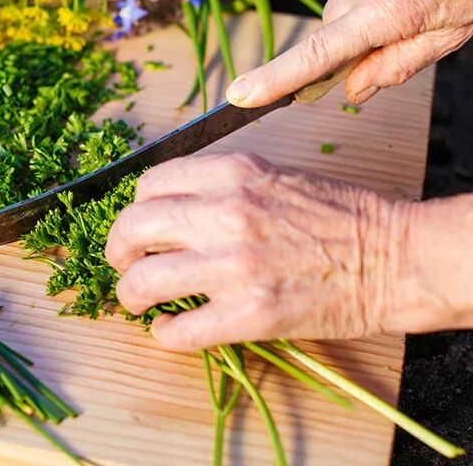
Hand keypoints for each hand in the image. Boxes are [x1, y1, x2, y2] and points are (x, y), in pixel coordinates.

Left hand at [105, 154, 472, 350]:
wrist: (390, 257)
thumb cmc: (336, 215)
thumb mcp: (271, 177)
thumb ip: (217, 186)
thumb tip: (167, 208)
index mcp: (231, 173)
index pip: (148, 184)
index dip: (133, 209)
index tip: (138, 226)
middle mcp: (225, 214)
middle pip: (132, 228)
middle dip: (116, 250)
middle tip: (122, 263)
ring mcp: (234, 266)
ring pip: (143, 281)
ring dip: (129, 294)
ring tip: (137, 300)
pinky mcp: (248, 315)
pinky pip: (179, 330)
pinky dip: (164, 333)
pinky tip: (168, 328)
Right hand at [226, 0, 472, 107]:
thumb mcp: (450, 36)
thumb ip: (396, 66)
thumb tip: (353, 91)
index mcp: (388, 12)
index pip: (317, 54)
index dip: (275, 78)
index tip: (240, 95)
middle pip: (330, 26)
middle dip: (347, 40)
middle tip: (386, 41)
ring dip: (365, 9)